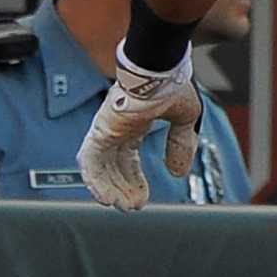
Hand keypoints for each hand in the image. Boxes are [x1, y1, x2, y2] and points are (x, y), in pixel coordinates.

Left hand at [78, 45, 202, 210]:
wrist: (159, 69)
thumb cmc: (171, 84)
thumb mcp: (185, 119)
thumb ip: (181, 144)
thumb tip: (178, 172)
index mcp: (134, 123)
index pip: (128, 158)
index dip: (134, 179)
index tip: (142, 197)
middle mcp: (117, 128)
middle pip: (114, 166)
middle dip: (123, 188)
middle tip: (132, 206)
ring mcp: (106, 129)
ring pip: (100, 167)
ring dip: (109, 188)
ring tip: (120, 206)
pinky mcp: (101, 130)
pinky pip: (91, 161)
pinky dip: (96, 180)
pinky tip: (105, 197)